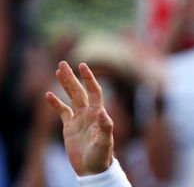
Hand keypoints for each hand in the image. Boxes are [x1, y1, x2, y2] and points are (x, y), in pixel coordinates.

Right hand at [45, 61, 113, 175]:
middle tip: (63, 63)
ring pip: (71, 98)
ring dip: (64, 85)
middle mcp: (89, 113)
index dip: (89, 78)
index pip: (94, 91)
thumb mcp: (105, 142)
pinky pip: (62, 111)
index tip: (83, 65)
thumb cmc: (101, 156)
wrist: (93, 169)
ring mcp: (79, 119)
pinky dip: (56, 103)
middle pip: (79, 91)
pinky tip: (48, 94)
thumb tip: (104, 113)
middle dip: (72, 77)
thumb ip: (105, 127)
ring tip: (57, 71)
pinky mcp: (69, 127)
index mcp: (98, 114)